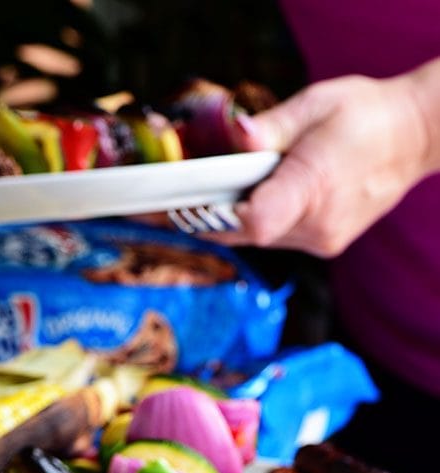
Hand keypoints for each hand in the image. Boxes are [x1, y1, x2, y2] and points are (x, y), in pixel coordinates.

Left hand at [214, 69, 436, 256]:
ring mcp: (322, 240)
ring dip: (239, 216)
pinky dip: (262, 219)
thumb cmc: (365, 115)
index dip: (220, 216)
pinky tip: (260, 194)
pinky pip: (276, 236)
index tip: (194, 202)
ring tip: (228, 188)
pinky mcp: (324, 245)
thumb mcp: (316, 104)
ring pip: (258, 238)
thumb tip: (235, 134)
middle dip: (214, 214)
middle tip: (183, 196)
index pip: (258, 222)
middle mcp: (318, 224)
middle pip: (246, 232)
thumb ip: (271, 126)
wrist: (412, 139)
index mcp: (315, 184)